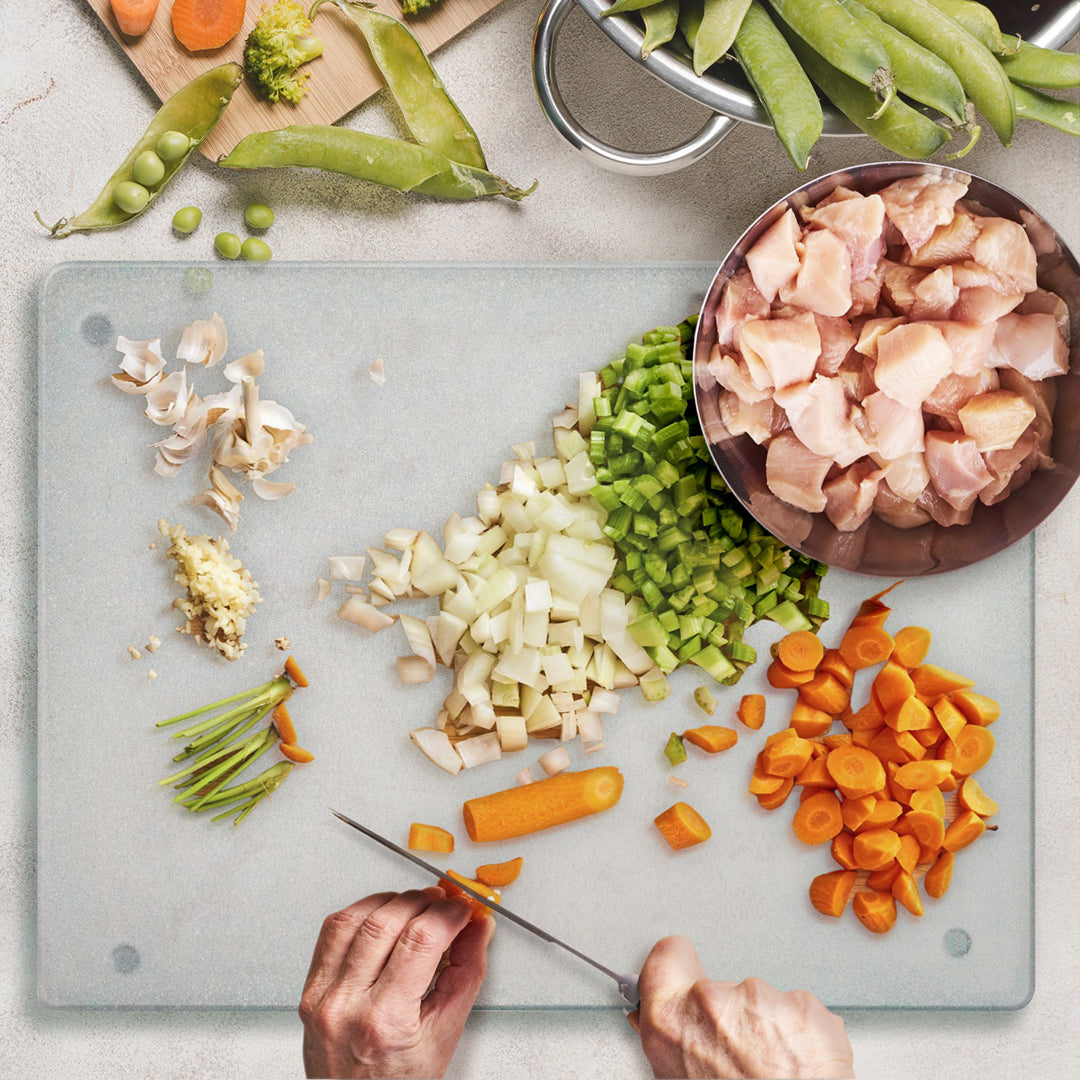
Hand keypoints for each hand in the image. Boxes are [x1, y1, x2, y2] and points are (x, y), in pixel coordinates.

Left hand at [299, 887, 494, 1078]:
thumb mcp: (446, 1035)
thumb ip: (466, 973)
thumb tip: (478, 927)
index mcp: (385, 1022)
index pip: (420, 941)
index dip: (448, 914)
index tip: (463, 908)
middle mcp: (346, 1006)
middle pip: (387, 922)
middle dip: (423, 901)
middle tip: (445, 903)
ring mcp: (322, 996)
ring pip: (355, 918)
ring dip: (391, 901)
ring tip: (416, 906)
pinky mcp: (310, 990)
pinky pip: (332, 932)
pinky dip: (361, 913)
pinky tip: (382, 916)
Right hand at [629, 936, 852, 1079]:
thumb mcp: (682, 1077)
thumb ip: (674, 1041)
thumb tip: (659, 1025)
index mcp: (672, 1023)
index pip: (667, 958)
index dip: (678, 964)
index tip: (686, 966)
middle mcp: (711, 1004)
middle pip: (719, 988)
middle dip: (730, 1015)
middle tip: (741, 1057)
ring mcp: (759, 1001)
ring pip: (761, 1003)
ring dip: (767, 1029)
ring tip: (772, 1070)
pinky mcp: (801, 1007)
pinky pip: (797, 1012)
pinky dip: (799, 1035)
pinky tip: (797, 1064)